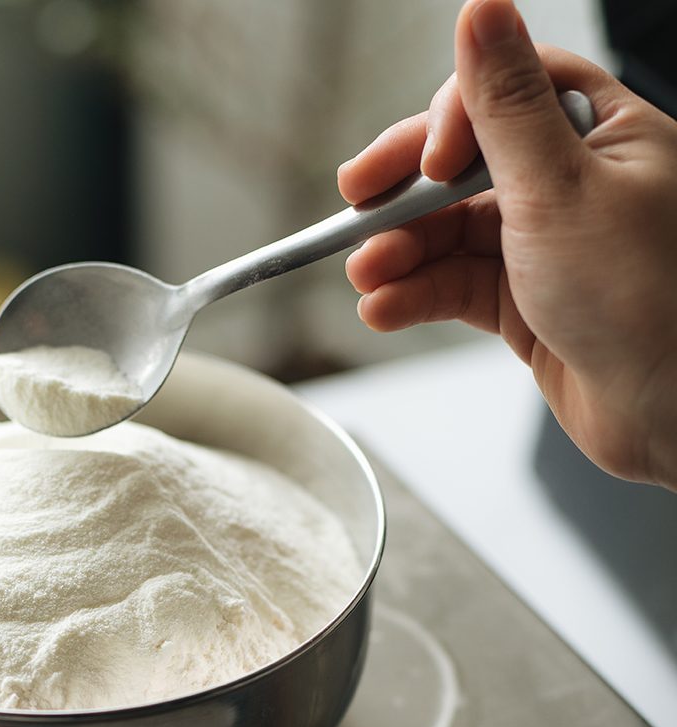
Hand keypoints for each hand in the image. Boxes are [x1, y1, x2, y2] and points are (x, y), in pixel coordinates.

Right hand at [338, 0, 676, 489]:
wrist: (666, 411)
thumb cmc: (644, 298)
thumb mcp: (560, 187)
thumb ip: (506, 104)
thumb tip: (481, 12)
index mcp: (601, 133)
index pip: (505, 95)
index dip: (449, 122)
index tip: (422, 163)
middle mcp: (571, 183)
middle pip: (463, 166)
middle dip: (406, 194)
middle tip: (355, 205)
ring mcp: (542, 244)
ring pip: (449, 232)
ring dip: (400, 253)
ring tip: (367, 278)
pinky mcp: (522, 301)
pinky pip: (453, 285)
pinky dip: (414, 296)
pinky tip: (384, 308)